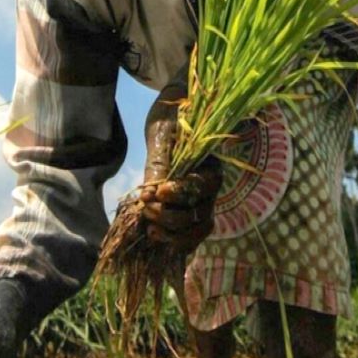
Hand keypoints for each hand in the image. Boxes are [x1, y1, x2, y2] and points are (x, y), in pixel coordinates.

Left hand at [139, 83, 221, 252]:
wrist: (172, 116)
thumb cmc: (171, 118)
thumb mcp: (164, 133)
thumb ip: (161, 162)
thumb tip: (154, 190)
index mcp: (211, 166)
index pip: (200, 188)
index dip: (178, 194)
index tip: (156, 191)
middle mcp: (211, 188)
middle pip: (199, 214)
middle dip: (170, 215)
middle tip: (146, 205)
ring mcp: (202, 202)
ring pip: (197, 230)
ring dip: (173, 234)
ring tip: (150, 227)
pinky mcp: (189, 212)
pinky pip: (190, 236)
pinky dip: (175, 241)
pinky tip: (155, 234)